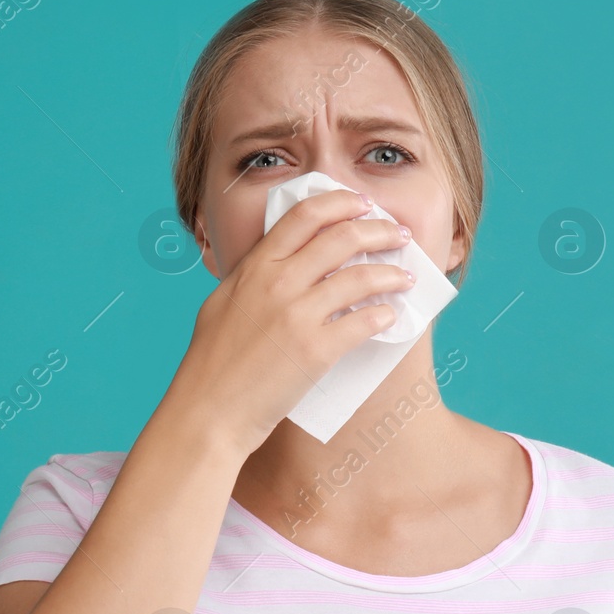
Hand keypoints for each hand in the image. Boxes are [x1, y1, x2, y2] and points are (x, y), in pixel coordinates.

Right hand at [163, 188, 413, 457]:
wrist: (208, 411)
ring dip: (391, 274)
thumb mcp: (224, 303)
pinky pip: (363, 322)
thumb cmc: (211, 363)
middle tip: (400, 237)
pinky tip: (390, 316)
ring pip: (361, 278)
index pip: (304, 215)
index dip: (341, 203)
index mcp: (254, 267)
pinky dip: (384, 315)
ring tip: (405, 278)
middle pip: (342, 237)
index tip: (364, 205)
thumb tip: (279, 263)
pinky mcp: (315, 350)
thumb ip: (252, 277)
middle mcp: (278, 282)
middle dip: (380, 231)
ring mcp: (297, 315)